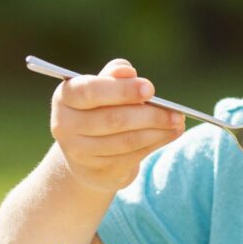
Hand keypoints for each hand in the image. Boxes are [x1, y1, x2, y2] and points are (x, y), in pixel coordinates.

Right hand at [50, 59, 183, 192]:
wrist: (86, 156)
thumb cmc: (98, 110)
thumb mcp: (102, 90)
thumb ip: (114, 76)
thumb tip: (128, 71)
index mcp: (65, 98)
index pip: (90, 91)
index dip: (122, 90)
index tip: (151, 89)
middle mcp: (65, 126)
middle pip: (113, 119)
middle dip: (150, 115)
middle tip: (176, 112)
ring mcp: (79, 153)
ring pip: (126, 141)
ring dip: (157, 131)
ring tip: (177, 122)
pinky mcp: (96, 172)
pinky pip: (132, 157)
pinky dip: (155, 144)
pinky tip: (170, 134)